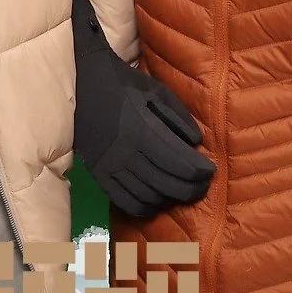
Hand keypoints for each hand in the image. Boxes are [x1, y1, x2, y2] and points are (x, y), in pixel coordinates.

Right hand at [70, 0, 214, 218]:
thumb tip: (196, 144)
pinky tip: (156, 202)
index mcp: (142, 129)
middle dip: (191, 189)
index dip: (200, 172)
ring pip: (148, 195)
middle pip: (167, 184)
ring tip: (183, 192)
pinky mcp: (98, 174)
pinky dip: (144, 208)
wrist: (81, 84)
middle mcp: (126, 152)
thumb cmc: (123, 84)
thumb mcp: (156, 90)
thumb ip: (179, 117)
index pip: (180, 163)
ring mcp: (110, 166)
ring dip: (171, 199)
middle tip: (203, 186)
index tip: (210, 170)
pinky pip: (124, 201)